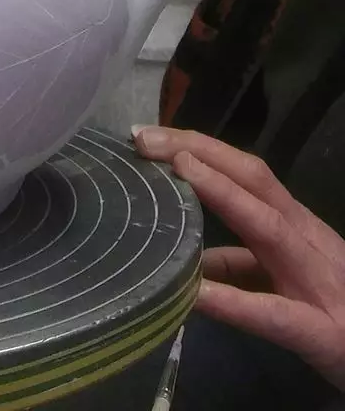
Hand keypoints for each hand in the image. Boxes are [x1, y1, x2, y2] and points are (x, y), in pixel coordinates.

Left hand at [132, 125, 344, 391]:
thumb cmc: (338, 311)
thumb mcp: (287, 280)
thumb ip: (239, 266)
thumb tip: (187, 257)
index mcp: (296, 227)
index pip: (245, 171)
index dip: (198, 147)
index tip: (146, 135)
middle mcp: (308, 241)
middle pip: (254, 180)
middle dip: (199, 151)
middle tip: (144, 137)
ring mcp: (319, 283)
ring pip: (270, 226)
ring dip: (224, 192)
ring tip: (179, 170)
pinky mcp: (324, 335)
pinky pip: (274, 314)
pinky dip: (233, 301)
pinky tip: (194, 294)